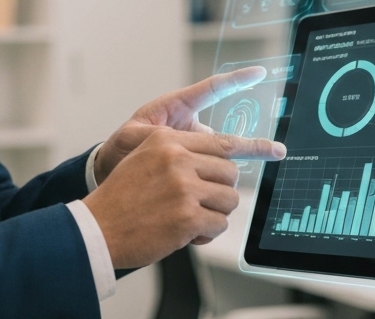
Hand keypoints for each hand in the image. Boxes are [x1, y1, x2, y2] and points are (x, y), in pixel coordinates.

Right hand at [81, 128, 282, 269]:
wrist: (98, 228)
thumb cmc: (122, 198)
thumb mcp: (144, 160)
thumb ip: (178, 154)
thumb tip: (219, 160)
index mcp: (167, 140)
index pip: (221, 143)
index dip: (252, 149)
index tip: (276, 151)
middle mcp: (177, 159)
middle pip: (230, 172)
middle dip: (221, 191)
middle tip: (201, 203)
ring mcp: (184, 187)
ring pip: (229, 199)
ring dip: (215, 214)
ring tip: (190, 219)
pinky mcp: (187, 216)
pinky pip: (219, 224)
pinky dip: (207, 233)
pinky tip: (185, 233)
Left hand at [92, 66, 278, 184]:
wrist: (114, 173)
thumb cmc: (121, 149)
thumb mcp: (133, 137)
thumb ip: (155, 137)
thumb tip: (177, 142)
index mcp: (177, 108)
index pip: (211, 90)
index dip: (235, 80)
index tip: (259, 72)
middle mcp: (192, 129)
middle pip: (225, 139)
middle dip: (248, 148)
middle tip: (277, 151)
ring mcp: (196, 151)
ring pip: (222, 164)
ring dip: (223, 179)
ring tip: (209, 192)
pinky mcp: (196, 173)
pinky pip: (213, 182)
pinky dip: (215, 195)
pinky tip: (208, 211)